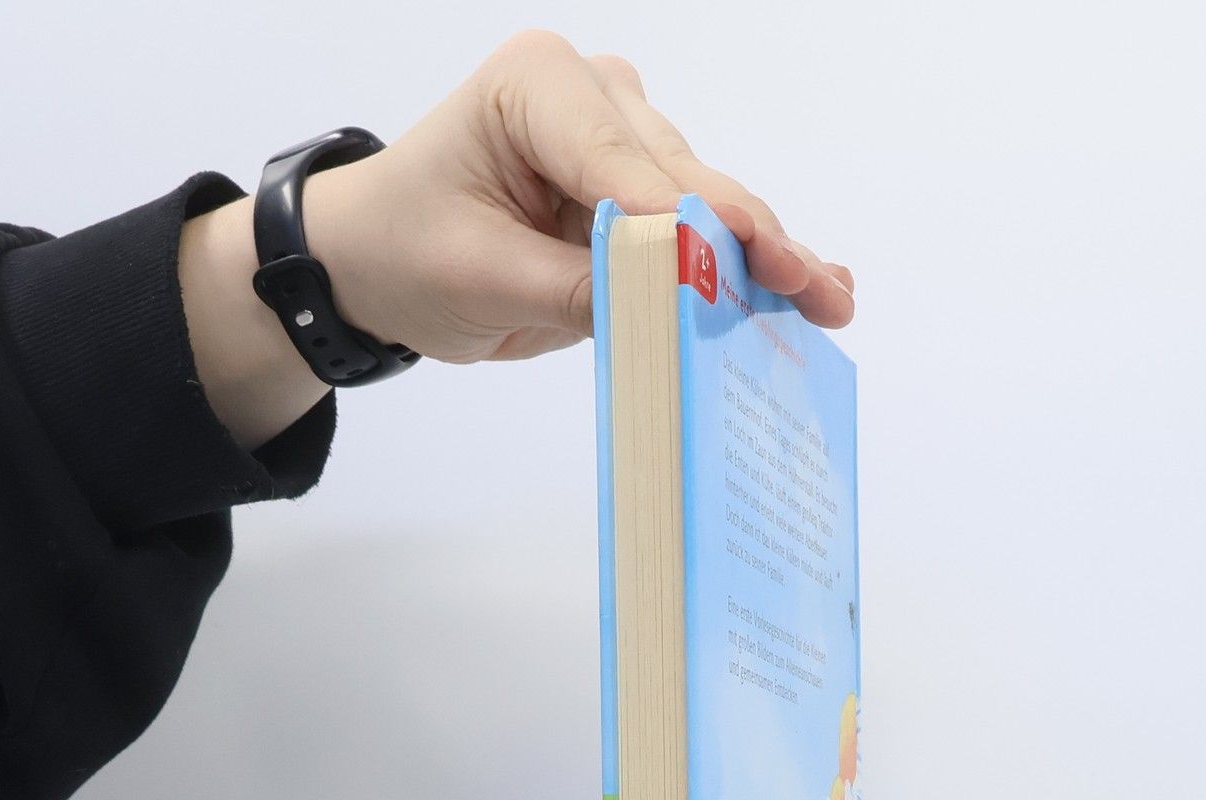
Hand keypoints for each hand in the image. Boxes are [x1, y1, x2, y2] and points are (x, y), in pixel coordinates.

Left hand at [179, 32, 855, 448]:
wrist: (377, 260)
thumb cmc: (407, 253)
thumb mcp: (480, 279)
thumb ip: (579, 288)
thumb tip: (673, 306)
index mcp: (537, 87)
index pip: (628, 165)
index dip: (696, 225)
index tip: (758, 266)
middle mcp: (592, 95)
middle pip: (685, 180)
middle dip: (750, 244)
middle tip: (817, 294)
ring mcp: (623, 137)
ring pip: (707, 206)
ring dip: (763, 259)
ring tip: (828, 302)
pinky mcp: (640, 187)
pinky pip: (698, 228)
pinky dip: (746, 263)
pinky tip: (813, 280)